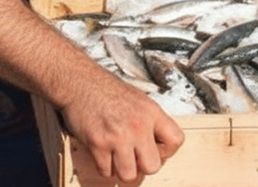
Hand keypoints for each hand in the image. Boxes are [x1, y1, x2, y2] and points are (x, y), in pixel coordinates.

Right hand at [59, 67, 183, 181]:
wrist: (81, 82)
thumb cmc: (108, 90)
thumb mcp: (139, 100)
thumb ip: (151, 122)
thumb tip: (156, 146)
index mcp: (152, 112)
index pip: (176, 140)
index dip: (166, 151)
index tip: (155, 149)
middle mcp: (138, 125)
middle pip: (153, 167)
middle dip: (143, 167)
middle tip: (135, 158)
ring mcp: (118, 136)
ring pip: (129, 175)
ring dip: (123, 171)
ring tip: (118, 158)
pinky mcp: (98, 144)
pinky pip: (106, 172)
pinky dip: (104, 167)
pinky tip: (104, 154)